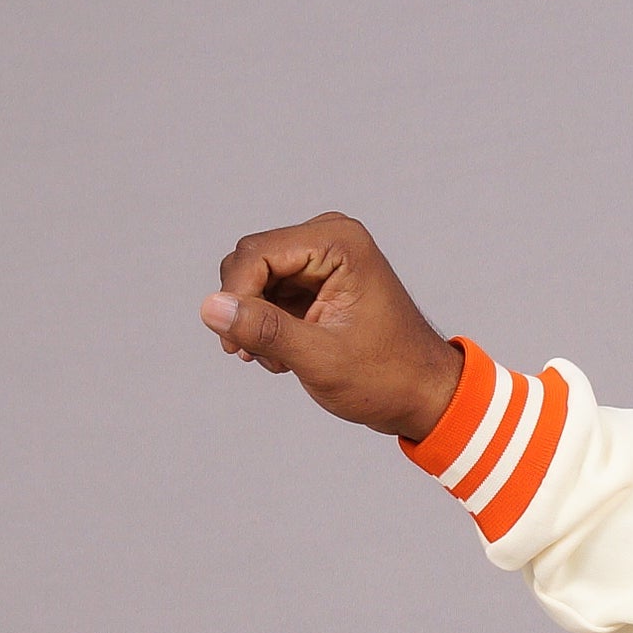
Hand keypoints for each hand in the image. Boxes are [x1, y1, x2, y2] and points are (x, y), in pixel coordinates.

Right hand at [200, 214, 468, 440]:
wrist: (423, 394)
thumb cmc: (385, 378)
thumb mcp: (320, 359)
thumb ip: (264, 330)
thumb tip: (210, 307)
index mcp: (338, 242)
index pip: (255, 254)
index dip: (235, 298)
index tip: (235, 346)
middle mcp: (329, 238)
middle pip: (249, 261)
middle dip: (244, 310)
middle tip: (254, 356)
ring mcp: (322, 257)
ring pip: (253, 279)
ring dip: (255, 321)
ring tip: (279, 361)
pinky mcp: (316, 278)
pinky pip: (268, 292)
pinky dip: (267, 325)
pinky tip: (285, 356)